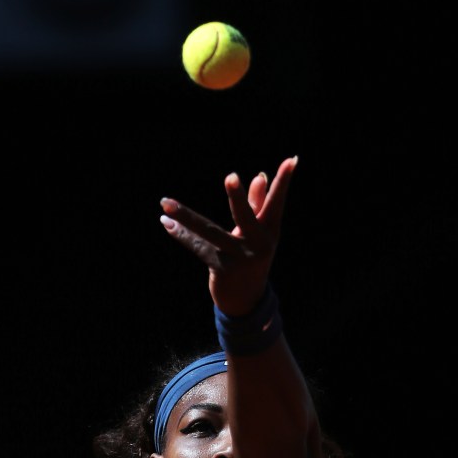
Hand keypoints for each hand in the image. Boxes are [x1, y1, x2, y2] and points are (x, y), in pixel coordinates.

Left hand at [160, 156, 297, 316]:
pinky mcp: (221, 268)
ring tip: (165, 202)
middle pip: (245, 216)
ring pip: (209, 232)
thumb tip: (259, 176)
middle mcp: (258, 243)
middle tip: (231, 176)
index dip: (283, 181)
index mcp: (269, 230)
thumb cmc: (253, 255)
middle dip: (237, 197)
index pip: (276, 201)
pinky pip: (198, 247)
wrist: (246, 298)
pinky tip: (166, 222)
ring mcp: (239, 257)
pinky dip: (182, 235)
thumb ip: (257, 204)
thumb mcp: (258, 232)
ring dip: (186, 217)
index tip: (292, 159)